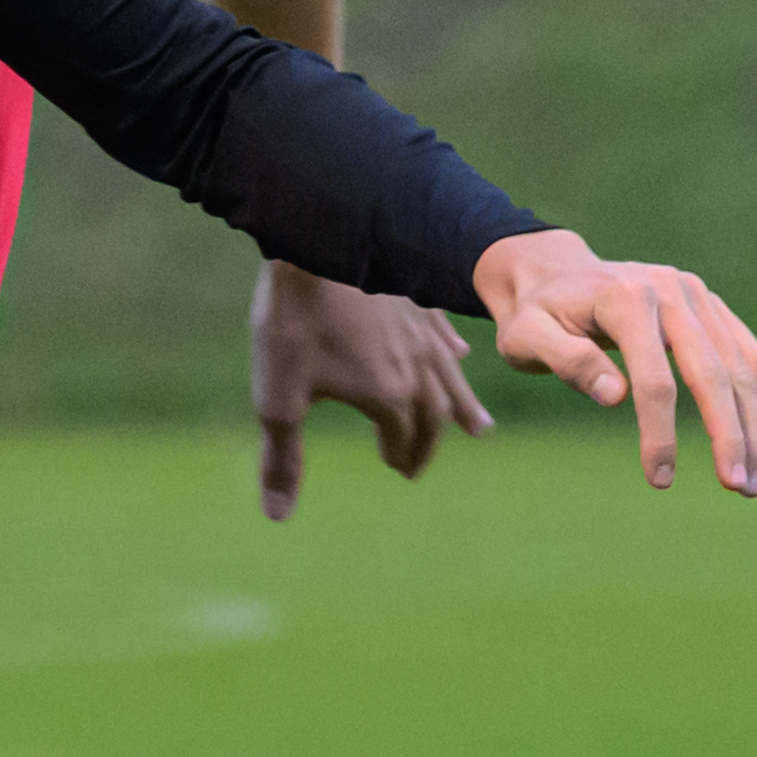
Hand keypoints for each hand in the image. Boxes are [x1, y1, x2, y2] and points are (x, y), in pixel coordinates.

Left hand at [249, 261, 496, 520]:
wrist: (313, 241)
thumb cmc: (294, 321)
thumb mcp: (279, 398)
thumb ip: (283, 458)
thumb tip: (278, 516)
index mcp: (389, 395)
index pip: (404, 439)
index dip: (400, 457)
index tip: (395, 469)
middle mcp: (418, 366)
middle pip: (435, 414)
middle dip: (429, 442)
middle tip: (419, 464)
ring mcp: (422, 329)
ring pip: (450, 376)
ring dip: (461, 405)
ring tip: (479, 427)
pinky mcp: (416, 298)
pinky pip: (443, 333)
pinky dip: (452, 352)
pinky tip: (459, 356)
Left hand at [474, 232, 756, 494]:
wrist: (555, 273)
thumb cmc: (536, 315)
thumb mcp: (527, 337)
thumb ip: (567, 362)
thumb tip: (616, 396)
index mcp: (626, 299)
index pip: (655, 379)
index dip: (661, 433)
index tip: (660, 480)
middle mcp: (671, 290)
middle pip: (713, 372)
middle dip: (729, 436)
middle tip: (737, 489)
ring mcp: (697, 294)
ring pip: (740, 366)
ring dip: (753, 427)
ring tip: (752, 482)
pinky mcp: (710, 304)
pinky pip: (747, 352)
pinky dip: (756, 396)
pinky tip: (754, 438)